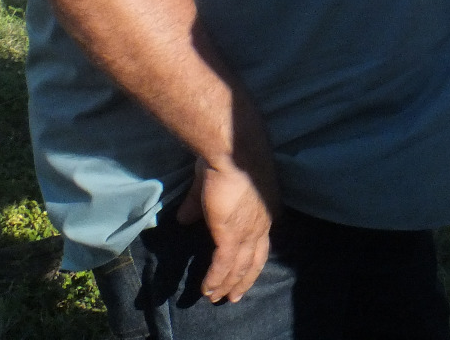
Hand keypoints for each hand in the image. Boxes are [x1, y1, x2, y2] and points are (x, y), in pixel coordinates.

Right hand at [175, 150, 279, 303]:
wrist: (233, 150)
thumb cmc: (226, 158)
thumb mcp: (215, 183)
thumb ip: (199, 204)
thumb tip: (184, 218)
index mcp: (265, 210)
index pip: (261, 242)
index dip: (252, 259)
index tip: (244, 271)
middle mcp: (263, 224)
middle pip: (255, 261)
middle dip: (244, 280)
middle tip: (234, 296)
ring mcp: (248, 231)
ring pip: (240, 267)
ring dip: (228, 285)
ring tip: (217, 298)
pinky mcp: (231, 235)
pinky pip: (223, 265)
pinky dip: (215, 280)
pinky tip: (207, 290)